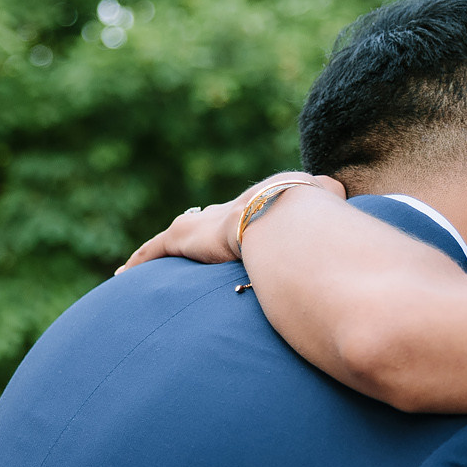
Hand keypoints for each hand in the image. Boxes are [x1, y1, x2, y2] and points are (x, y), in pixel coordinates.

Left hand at [118, 171, 342, 271]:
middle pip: (199, 225)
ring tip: (135, 268)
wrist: (282, 215)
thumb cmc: (310, 215)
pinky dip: (139, 261)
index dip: (229, 227)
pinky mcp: (183, 237)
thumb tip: (345, 192)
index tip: (222, 236)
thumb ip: (334, 201)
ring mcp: (201, 225)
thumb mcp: (328, 204)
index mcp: (255, 208)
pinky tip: (122, 274)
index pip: (238, 218)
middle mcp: (223, 212)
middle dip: (188, 235)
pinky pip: (154, 252)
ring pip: (169, 241)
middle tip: (178, 247)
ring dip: (153, 252)